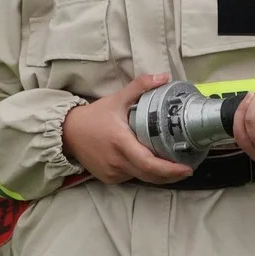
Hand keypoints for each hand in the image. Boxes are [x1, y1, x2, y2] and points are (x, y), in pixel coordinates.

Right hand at [63, 73, 194, 184]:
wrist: (68, 132)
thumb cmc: (94, 116)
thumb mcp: (117, 98)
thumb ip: (140, 86)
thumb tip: (164, 77)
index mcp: (121, 142)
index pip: (149, 163)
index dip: (169, 169)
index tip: (186, 168)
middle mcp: (117, 161)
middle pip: (149, 176)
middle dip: (170, 175)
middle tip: (186, 169)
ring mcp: (112, 172)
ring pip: (141, 178)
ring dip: (157, 174)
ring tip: (173, 166)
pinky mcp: (108, 178)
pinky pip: (130, 177)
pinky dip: (141, 173)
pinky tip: (149, 165)